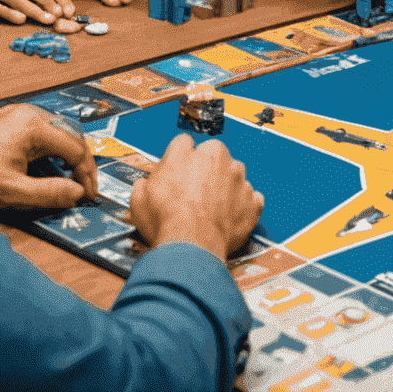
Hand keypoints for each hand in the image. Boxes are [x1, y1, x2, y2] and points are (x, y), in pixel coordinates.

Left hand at [0, 103, 97, 210]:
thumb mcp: (10, 192)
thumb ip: (48, 193)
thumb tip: (76, 194)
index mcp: (33, 126)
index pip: (76, 148)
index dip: (86, 174)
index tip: (87, 195)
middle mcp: (29, 114)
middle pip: (70, 137)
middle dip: (79, 165)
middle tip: (82, 189)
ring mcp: (19, 115)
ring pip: (57, 134)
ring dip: (65, 158)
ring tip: (66, 182)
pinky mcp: (9, 122)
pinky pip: (41, 134)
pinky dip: (50, 152)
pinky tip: (45, 169)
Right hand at [129, 132, 263, 259]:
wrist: (191, 246)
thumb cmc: (166, 220)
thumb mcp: (139, 197)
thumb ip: (147, 182)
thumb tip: (146, 185)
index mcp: (190, 152)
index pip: (184, 145)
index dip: (178, 162)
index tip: (175, 175)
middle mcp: (219, 158)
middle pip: (213, 158)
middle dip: (204, 173)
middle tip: (191, 196)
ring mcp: (239, 180)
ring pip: (233, 177)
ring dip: (224, 189)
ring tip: (209, 211)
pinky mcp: (252, 202)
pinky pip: (250, 200)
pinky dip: (242, 208)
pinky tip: (227, 219)